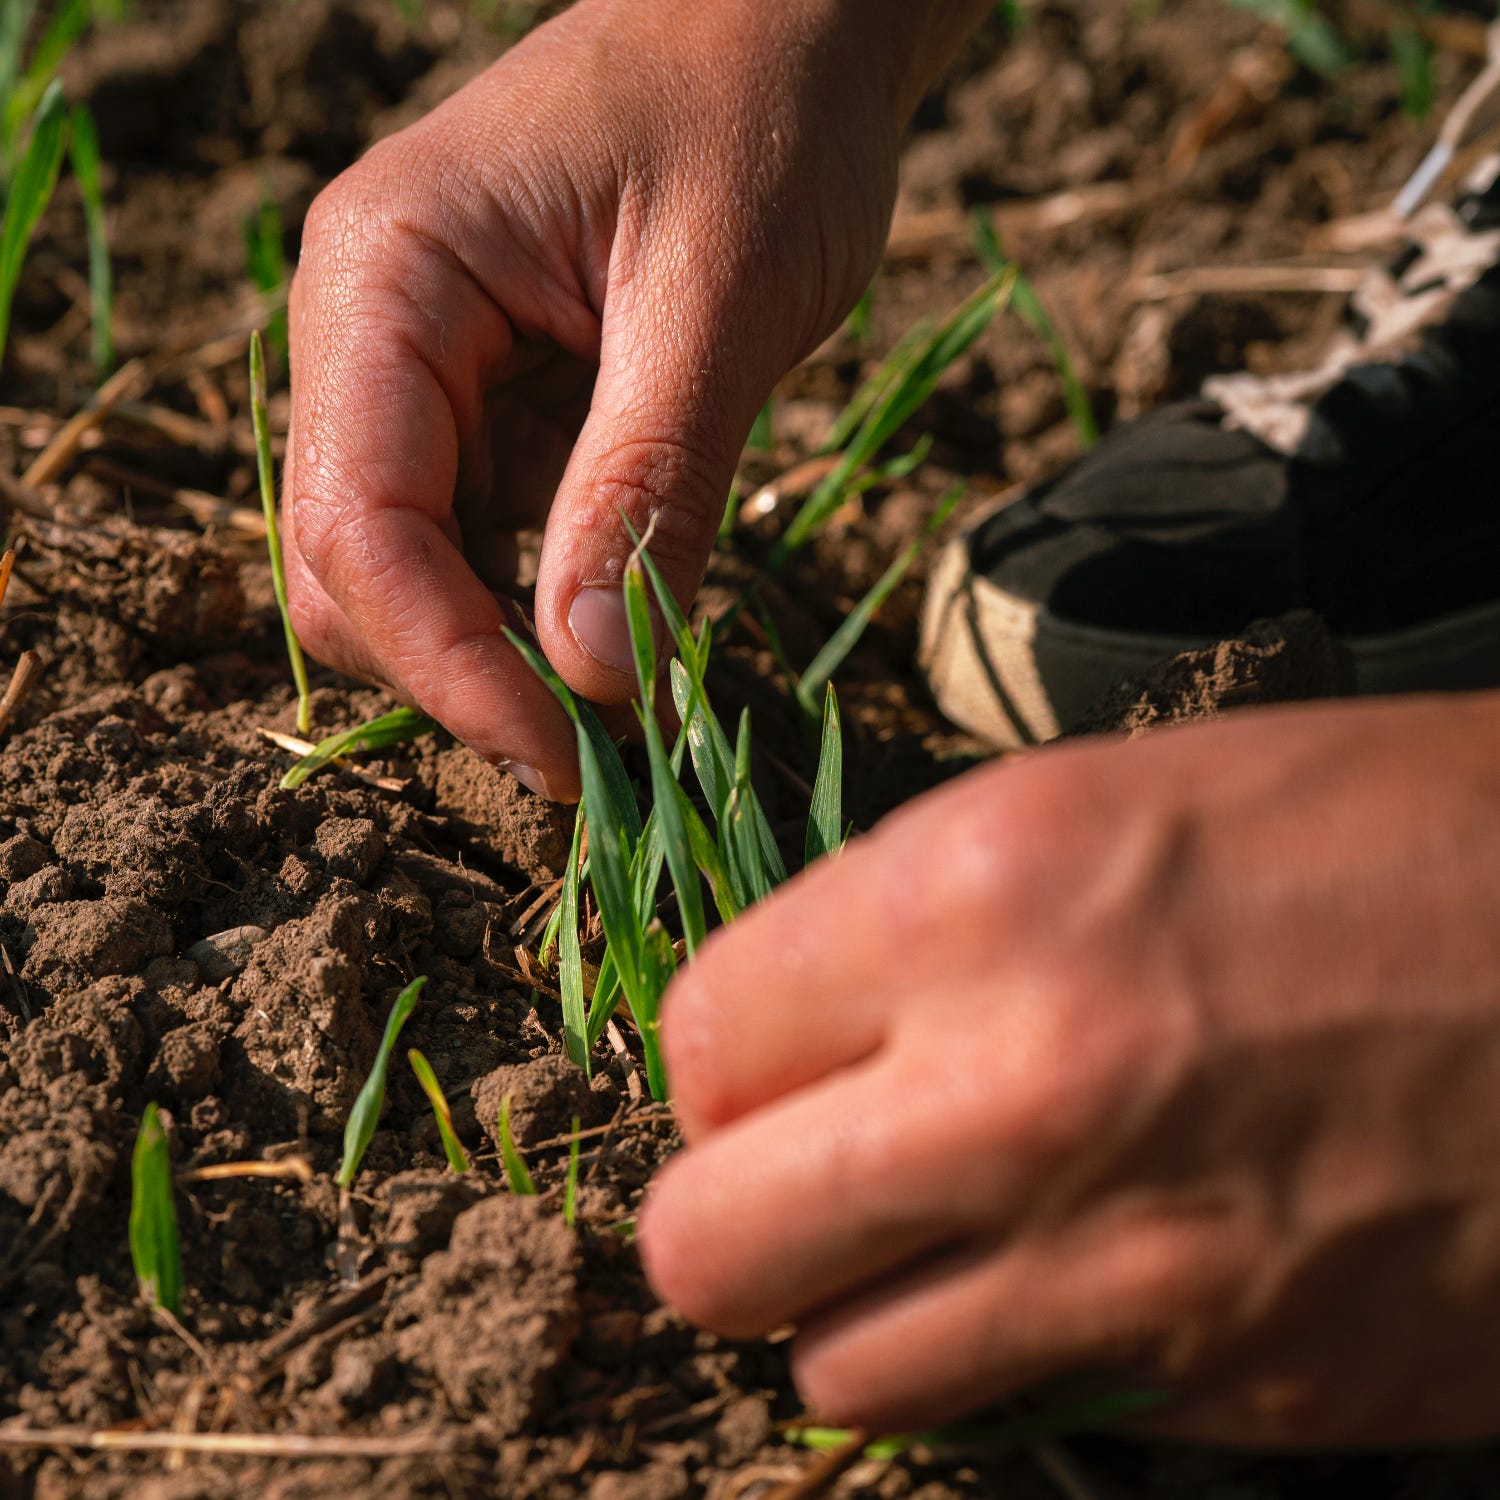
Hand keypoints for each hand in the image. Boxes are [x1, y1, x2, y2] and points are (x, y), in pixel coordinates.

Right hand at [283, 0, 945, 798]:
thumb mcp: (719, 299)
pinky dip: (543, 604)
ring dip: (503, 651)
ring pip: (409, 571)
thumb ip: (649, 481)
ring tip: (630, 695)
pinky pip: (481, 538)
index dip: (450, 667)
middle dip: (463, 670)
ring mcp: (424, 372)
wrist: (789, 19)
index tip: (572, 759)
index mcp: (385, 280)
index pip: (357, 526)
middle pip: (353, 569)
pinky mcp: (489, 403)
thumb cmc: (759, 110)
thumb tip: (591, 675)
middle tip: (605, 745)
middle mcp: (369, 333)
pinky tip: (628, 620)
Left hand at [639, 694, 1499, 1444]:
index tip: (782, 1058)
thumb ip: (926, 916)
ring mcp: (1127, 1265)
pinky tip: (1091, 1269)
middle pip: (706, 1244)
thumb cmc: (1388, 831)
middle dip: (737, 1212)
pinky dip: (1012, 1361)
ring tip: (942, 1235)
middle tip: (817, 1168)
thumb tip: (804, 1017)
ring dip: (862, 1306)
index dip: (725, 1060)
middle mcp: (1020, 1089)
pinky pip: (1016, 1413)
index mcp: (977, 893)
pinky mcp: (1237, 1386)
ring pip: (835, 1371)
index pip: (695, 1039)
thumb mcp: (1120, 798)